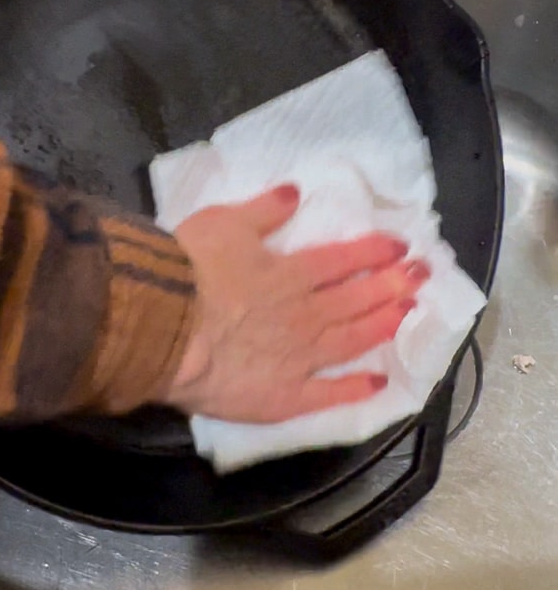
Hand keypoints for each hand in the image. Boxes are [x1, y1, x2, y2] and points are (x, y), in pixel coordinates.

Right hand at [164, 184, 428, 422]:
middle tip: (423, 277)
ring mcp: (300, 359)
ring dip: (382, 327)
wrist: (166, 329)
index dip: (374, 252)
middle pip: (357, 300)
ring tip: (407, 315)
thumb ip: (263, 210)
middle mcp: (305, 315)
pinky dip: (354, 389)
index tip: (402, 247)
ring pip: (351, 341)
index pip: (343, 260)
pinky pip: (327, 394)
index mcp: (292, 273)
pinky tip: (377, 383)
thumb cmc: (188, 271)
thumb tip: (296, 192)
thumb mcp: (223, 222)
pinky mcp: (285, 397)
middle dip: (393, 285)